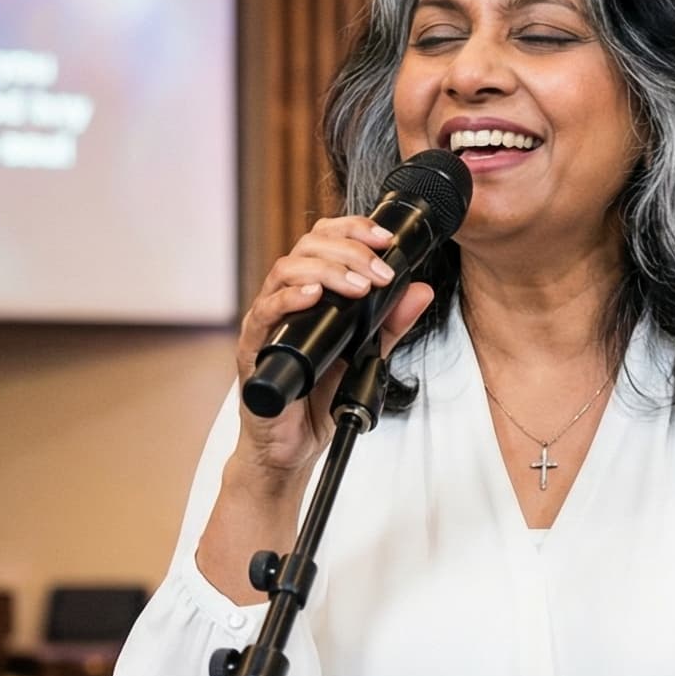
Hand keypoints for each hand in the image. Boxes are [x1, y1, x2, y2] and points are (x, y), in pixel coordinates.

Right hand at [230, 216, 435, 487]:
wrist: (294, 446)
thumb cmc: (320, 397)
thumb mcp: (366, 355)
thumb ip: (390, 323)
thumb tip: (420, 290)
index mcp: (311, 292)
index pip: (324, 241)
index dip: (353, 229)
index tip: (386, 239)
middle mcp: (286, 299)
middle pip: (307, 248)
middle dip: (349, 251)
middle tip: (379, 272)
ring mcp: (268, 322)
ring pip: (285, 270)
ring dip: (326, 271)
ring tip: (358, 286)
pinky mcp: (254, 348)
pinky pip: (264, 313)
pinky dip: (289, 299)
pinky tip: (312, 296)